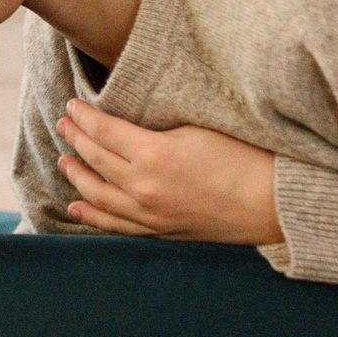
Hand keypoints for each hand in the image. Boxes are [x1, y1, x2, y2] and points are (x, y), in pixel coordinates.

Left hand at [55, 98, 283, 244]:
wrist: (274, 204)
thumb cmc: (245, 157)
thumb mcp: (197, 128)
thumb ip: (157, 127)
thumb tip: (128, 122)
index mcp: (152, 154)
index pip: (103, 131)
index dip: (83, 116)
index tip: (72, 104)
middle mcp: (143, 188)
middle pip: (95, 160)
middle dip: (75, 139)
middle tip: (63, 123)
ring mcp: (150, 215)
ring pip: (98, 195)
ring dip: (76, 176)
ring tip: (63, 160)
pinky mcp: (160, 232)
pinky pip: (116, 226)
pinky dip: (92, 217)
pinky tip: (76, 208)